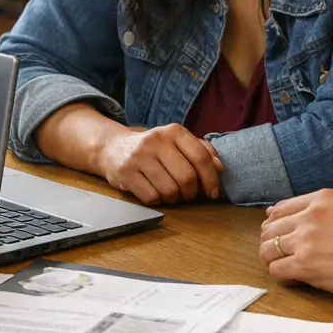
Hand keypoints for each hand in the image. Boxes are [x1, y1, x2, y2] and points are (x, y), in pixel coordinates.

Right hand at [95, 122, 223, 203]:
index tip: (212, 192)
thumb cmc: (153, 149)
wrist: (112, 148)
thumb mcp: (176, 143)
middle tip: (188, 194)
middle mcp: (156, 140)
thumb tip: (219, 167)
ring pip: (170, 190)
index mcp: (173, 131)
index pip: (201, 157)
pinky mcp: (125, 172)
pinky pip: (151, 197)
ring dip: (174, 198)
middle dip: (191, 193)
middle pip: (187, 177)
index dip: (211, 179)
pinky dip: (157, 200)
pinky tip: (154, 192)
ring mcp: (139, 156)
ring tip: (169, 192)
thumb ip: (200, 151)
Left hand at [258, 188, 332, 301]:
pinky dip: (282, 276)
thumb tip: (297, 219)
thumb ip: (323, 211)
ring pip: (268, 249)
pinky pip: (276, 270)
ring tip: (286, 267)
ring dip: (273, 260)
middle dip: (272, 243)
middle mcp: (310, 215)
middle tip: (281, 255)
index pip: (281, 209)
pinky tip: (294, 279)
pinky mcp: (305, 265)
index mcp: (322, 199)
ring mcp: (305, 240)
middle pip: (270, 229)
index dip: (276, 225)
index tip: (280, 236)